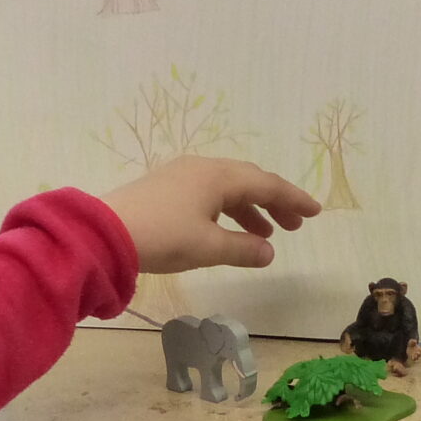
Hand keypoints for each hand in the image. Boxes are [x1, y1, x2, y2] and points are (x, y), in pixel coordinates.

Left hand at [100, 158, 318, 273]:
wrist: (104, 233)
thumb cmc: (163, 236)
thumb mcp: (208, 247)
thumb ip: (243, 249)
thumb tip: (269, 252)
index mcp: (218, 176)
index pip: (267, 184)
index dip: (293, 199)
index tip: (315, 212)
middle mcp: (203, 168)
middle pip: (249, 181)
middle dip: (274, 202)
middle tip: (294, 226)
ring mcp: (182, 176)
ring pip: (227, 189)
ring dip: (250, 210)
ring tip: (266, 236)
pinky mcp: (165, 188)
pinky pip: (208, 195)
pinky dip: (226, 212)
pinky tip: (227, 232)